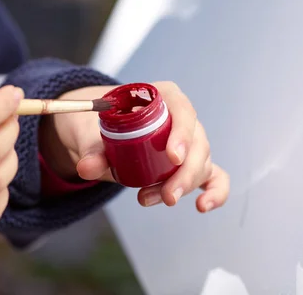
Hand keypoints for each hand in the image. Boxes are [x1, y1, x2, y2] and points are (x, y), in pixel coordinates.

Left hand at [39, 82, 228, 210]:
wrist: (94, 134)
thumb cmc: (97, 124)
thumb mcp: (89, 134)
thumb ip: (91, 151)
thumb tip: (87, 168)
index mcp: (161, 97)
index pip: (182, 110)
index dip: (183, 133)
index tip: (173, 157)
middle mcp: (180, 118)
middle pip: (197, 142)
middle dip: (185, 173)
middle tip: (167, 195)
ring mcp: (187, 142)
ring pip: (200, 163)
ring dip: (182, 186)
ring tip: (149, 199)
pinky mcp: (188, 164)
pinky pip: (213, 177)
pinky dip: (215, 192)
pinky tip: (203, 206)